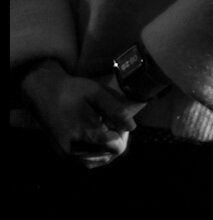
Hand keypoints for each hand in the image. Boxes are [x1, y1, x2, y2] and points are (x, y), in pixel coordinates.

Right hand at [21, 63, 142, 166]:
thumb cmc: (71, 90)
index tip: (118, 122)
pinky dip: (93, 152)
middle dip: (115, 140)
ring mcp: (67, 153)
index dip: (123, 135)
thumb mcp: (97, 93)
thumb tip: (132, 127)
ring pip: (96, 161)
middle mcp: (75, 149)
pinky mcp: (61, 153)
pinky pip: (83, 160)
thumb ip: (116, 110)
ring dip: (105, 148)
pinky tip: (92, 136)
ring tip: (102, 128)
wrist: (42, 93)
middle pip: (108, 155)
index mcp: (86, 134)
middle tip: (110, 123)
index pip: (117, 148)